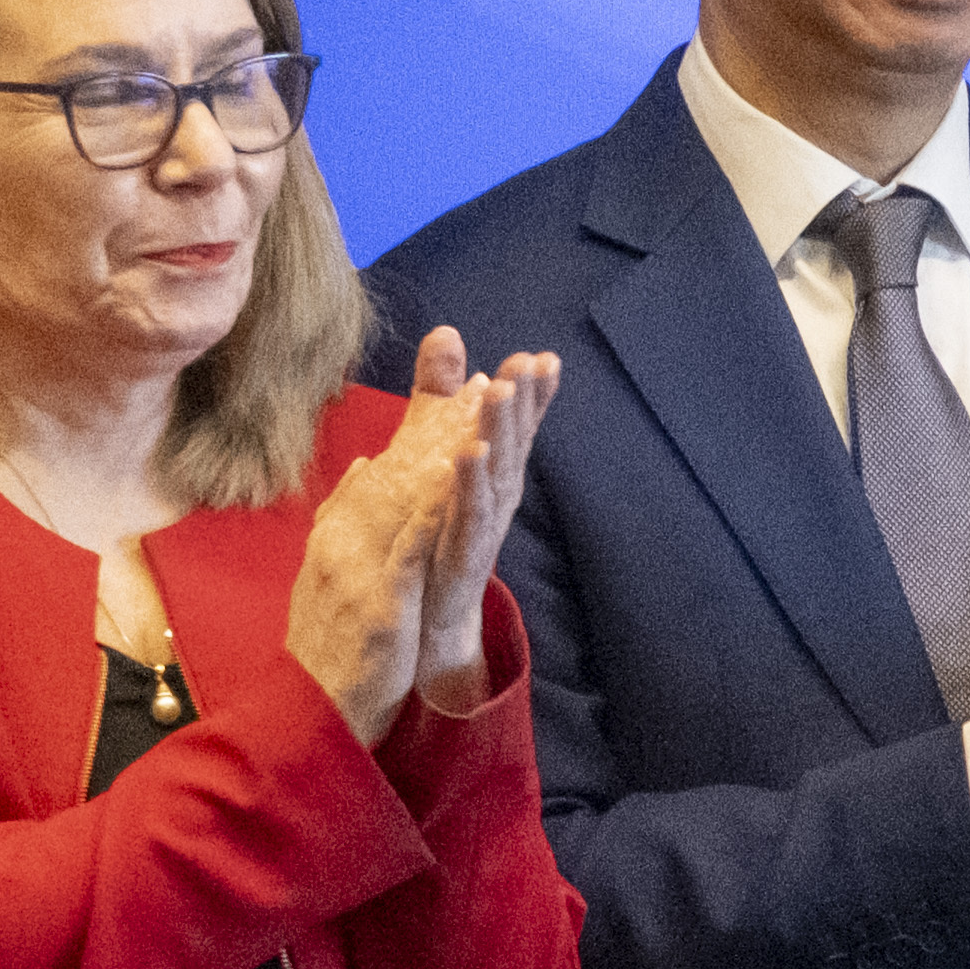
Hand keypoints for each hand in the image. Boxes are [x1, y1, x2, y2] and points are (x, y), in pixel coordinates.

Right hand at [285, 367, 478, 743]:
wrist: (310, 716)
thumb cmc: (329, 648)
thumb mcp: (336, 575)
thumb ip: (347, 519)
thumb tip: (367, 468)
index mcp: (341, 534)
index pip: (392, 469)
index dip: (433, 425)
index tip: (474, 381)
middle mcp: (346, 542)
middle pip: (403, 472)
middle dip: (448, 421)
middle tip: (492, 374)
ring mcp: (361, 572)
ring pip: (410, 499)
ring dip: (447, 451)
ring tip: (485, 409)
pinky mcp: (380, 607)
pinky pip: (411, 551)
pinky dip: (433, 512)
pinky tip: (459, 482)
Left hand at [397, 330, 561, 716]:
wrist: (426, 632)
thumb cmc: (435, 547)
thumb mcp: (435, 469)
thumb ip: (438, 405)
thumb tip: (444, 336)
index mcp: (489, 482)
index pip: (513, 431)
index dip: (531, 396)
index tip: (543, 357)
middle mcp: (494, 504)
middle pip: (513, 447)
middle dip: (524, 404)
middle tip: (532, 363)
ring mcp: (479, 533)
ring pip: (495, 477)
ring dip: (500, 434)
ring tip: (501, 393)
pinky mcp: (458, 559)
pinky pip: (464, 518)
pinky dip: (468, 486)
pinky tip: (465, 455)